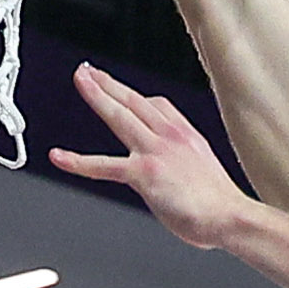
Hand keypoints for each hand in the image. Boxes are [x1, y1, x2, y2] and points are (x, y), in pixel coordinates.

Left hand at [51, 67, 267, 252]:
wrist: (229, 216)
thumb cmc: (220, 203)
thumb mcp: (204, 168)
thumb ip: (184, 161)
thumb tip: (175, 171)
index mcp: (185, 134)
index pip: (156, 104)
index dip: (134, 96)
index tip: (120, 90)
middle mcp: (169, 135)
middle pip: (134, 100)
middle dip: (109, 83)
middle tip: (89, 71)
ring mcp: (155, 151)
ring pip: (119, 116)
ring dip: (97, 95)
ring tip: (80, 80)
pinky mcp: (143, 173)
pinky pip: (104, 165)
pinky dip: (78, 161)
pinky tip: (59, 156)